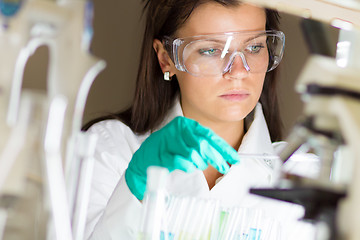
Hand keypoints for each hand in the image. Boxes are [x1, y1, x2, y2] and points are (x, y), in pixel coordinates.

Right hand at [125, 116, 239, 199]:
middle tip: (225, 168)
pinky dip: (188, 167)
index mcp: (185, 124)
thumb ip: (203, 146)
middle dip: (216, 158)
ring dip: (200, 163)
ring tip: (198, 166)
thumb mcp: (186, 142)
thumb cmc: (167, 150)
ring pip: (193, 153)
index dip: (223, 148)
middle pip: (203, 144)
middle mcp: (177, 129)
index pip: (209, 135)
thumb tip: (223, 155)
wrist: (143, 159)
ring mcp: (168, 140)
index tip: (235, 158)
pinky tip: (188, 167)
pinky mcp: (161, 153)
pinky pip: (182, 162)